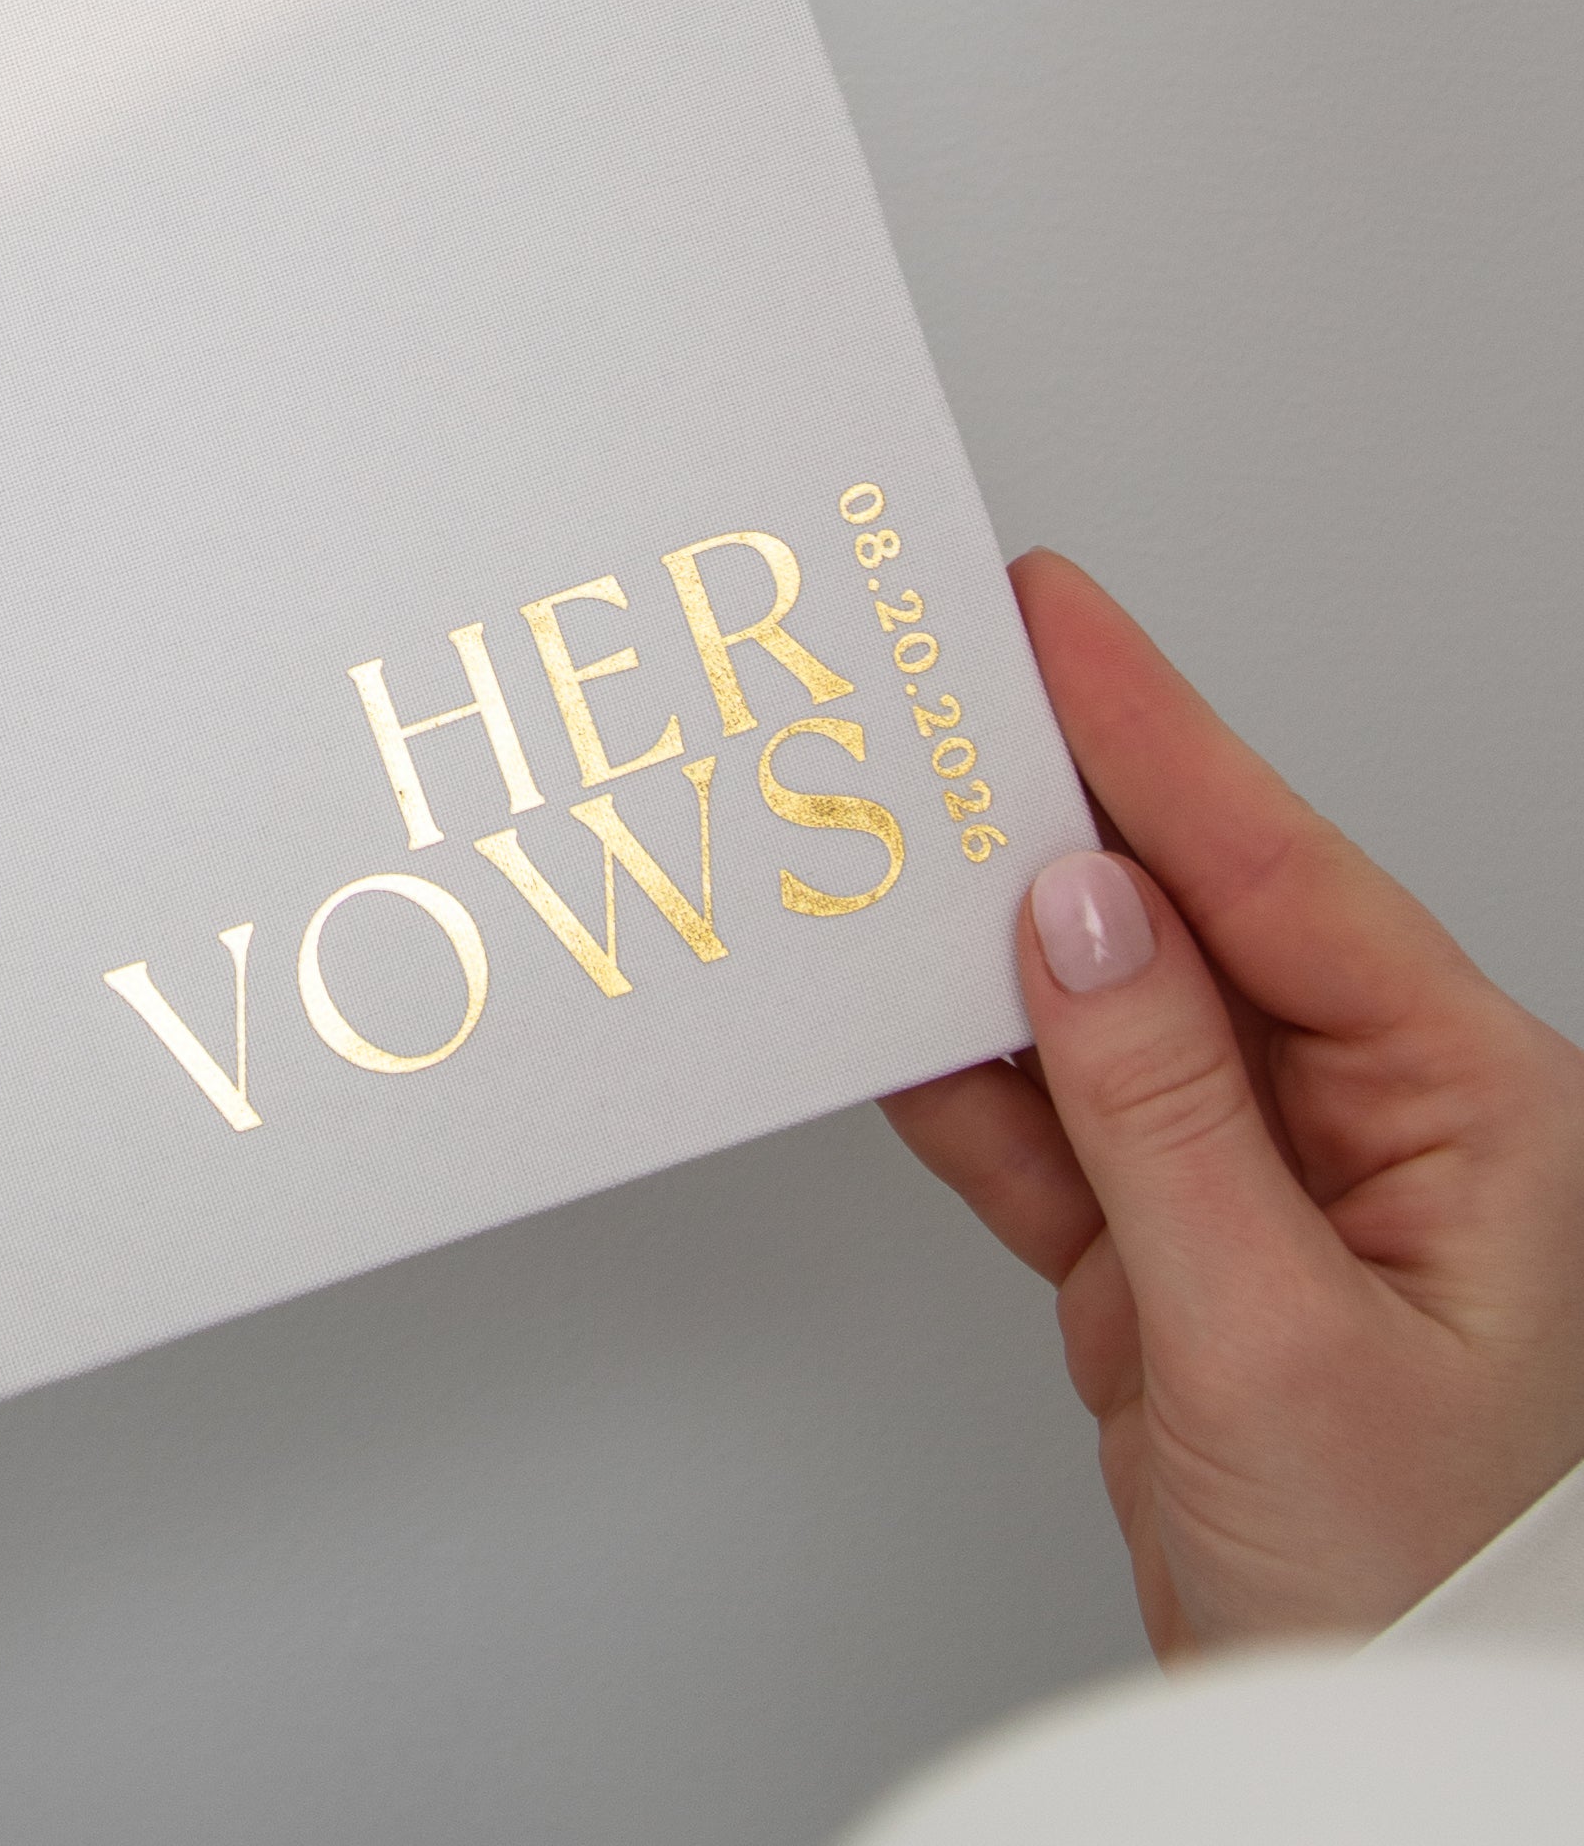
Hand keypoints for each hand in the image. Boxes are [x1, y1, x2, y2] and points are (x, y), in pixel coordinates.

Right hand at [885, 551, 1583, 1654]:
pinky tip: (889, 1016)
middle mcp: (1374, 1125)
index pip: (1285, 874)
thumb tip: (1080, 914)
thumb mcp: (1280, 1342)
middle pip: (1183, 916)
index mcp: (1475, 1113)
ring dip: (979, 943)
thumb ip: (1162, 1111)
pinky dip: (959, 1082)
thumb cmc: (1417, 1592)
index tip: (1049, 619)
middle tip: (932, 692)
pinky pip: (1045, 1126)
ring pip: (1095, 1011)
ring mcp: (1263, 1186)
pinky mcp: (1169, 1254)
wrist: (1369, 1779)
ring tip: (873, 830)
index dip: (1155, 732)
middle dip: (1051, 809)